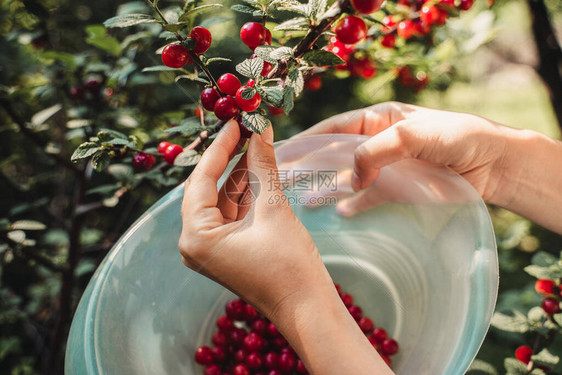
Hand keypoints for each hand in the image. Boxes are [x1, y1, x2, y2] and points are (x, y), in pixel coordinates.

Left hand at [179, 120, 328, 318]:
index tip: (234, 122)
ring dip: (241, 174)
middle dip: (230, 159)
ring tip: (257, 143)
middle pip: (209, 189)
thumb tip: (260, 131)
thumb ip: (263, 166)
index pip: (201, 180)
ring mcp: (211, 249)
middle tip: (246, 129)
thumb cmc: (289, 267)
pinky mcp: (228, 250)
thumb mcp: (274, 210)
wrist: (308, 308)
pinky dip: (246, 193)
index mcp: (196, 237)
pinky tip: (259, 168)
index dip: (219, 148)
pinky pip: (233, 213)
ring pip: (223, 199)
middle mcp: (195, 244)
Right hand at [299, 101, 511, 205]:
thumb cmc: (457, 137)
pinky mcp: (397, 190)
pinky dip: (354, 204)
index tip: (283, 152)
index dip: (308, 140)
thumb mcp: (414, 134)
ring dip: (327, 187)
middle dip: (310, 164)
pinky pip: (368, 197)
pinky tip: (339, 212)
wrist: (493, 165)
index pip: (334, 128)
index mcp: (378, 118)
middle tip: (283, 178)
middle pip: (335, 153)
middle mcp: (377, 142)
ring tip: (303, 201)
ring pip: (348, 177)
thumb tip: (353, 177)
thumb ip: (378, 150)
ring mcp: (386, 167)